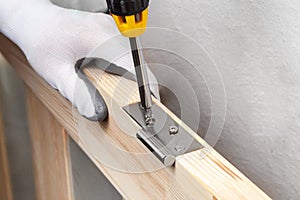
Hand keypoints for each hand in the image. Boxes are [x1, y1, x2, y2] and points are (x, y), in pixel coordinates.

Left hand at [0, 0, 158, 120]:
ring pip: (133, 57)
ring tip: (127, 95)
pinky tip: (116, 79)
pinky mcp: (109, 32)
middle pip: (137, 62)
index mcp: (98, 38)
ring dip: (134, 77)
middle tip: (137, 106)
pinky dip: (126, 69)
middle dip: (141, 85)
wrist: (34, 21)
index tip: (149, 104)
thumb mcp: (55, 72)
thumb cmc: (40, 39)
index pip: (133, 65)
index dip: (145, 87)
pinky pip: (126, 52)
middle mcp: (108, 30)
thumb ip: (77, 93)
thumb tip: (97, 112)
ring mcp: (111, 28)